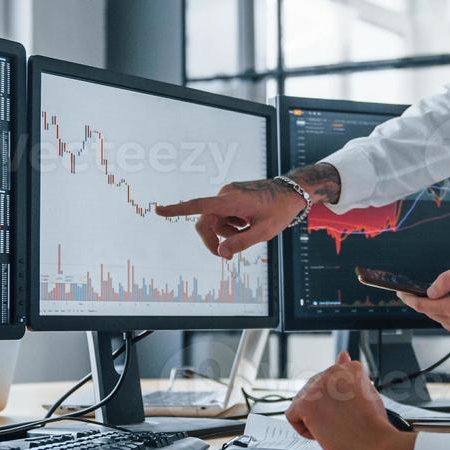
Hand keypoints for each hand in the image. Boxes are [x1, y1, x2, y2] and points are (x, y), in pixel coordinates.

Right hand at [156, 163, 340, 258]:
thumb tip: (220, 253)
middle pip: (206, 223)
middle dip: (216, 240)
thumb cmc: (279, 211)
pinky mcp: (231, 195)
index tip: (158, 210)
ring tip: (249, 228)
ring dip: (228, 231)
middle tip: (230, 257)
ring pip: (216, 221)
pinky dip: (232, 223)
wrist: (292, 192)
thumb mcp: (263, 232)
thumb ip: (241, 243)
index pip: (198, 206)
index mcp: (231, 200)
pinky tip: (248, 221)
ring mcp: (228, 193)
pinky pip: (223, 214)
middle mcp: (225, 194)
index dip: (177, 210)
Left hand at [286, 352, 415, 449]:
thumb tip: (342, 356)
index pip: (331, 381)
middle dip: (324, 408)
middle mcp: (333, 372)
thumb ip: (351, 375)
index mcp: (350, 368)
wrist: (375, 446)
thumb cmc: (374, 426)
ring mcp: (318, 386)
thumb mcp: (367, 392)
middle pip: (314, 391)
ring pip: (303, 403)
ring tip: (336, 427)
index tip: (349, 411)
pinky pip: (293, 416)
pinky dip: (305, 429)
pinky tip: (323, 432)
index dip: (339, 401)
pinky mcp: (305, 403)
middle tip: (343, 422)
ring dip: (315, 418)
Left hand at [397, 258, 449, 340]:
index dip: (410, 300)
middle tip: (417, 293)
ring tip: (437, 298)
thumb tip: (430, 291)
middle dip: (424, 304)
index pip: (425, 307)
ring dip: (439, 311)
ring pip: (446, 322)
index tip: (401, 294)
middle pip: (434, 315)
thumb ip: (447, 279)